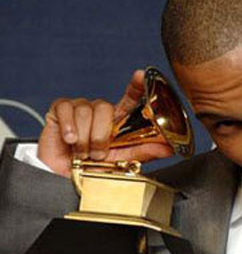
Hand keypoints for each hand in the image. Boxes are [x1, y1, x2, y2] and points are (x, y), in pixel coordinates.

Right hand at [37, 70, 172, 176]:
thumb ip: (144, 152)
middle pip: (105, 107)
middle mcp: (100, 110)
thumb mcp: (122, 160)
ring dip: (85, 138)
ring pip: (86, 111)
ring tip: (83, 152)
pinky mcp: (60, 111)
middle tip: (98, 153)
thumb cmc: (94, 166)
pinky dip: (69, 128)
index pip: (131, 96)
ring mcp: (80, 108)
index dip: (136, 84)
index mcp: (118, 119)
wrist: (66, 177)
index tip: (140, 76)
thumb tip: (168, 148)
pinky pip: (66, 109)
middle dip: (101, 135)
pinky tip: (70, 140)